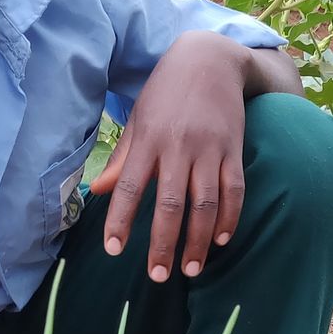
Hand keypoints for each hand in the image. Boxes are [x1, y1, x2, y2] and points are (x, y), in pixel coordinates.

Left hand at [93, 31, 250, 281]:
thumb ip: (122, 158)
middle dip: (163, 244)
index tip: (113, 249)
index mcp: (148, 139)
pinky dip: (229, 218)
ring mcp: (210, 148)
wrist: (210, 57)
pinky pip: (235, 190)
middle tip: (158, 276)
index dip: (120, 219)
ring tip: (191, 270)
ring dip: (198, 240)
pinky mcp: (234, 148)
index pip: (130, 186)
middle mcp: (178, 145)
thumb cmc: (166, 93)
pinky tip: (220, 240)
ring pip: (205, 203)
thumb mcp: (138, 119)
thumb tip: (98, 190)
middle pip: (170, 203)